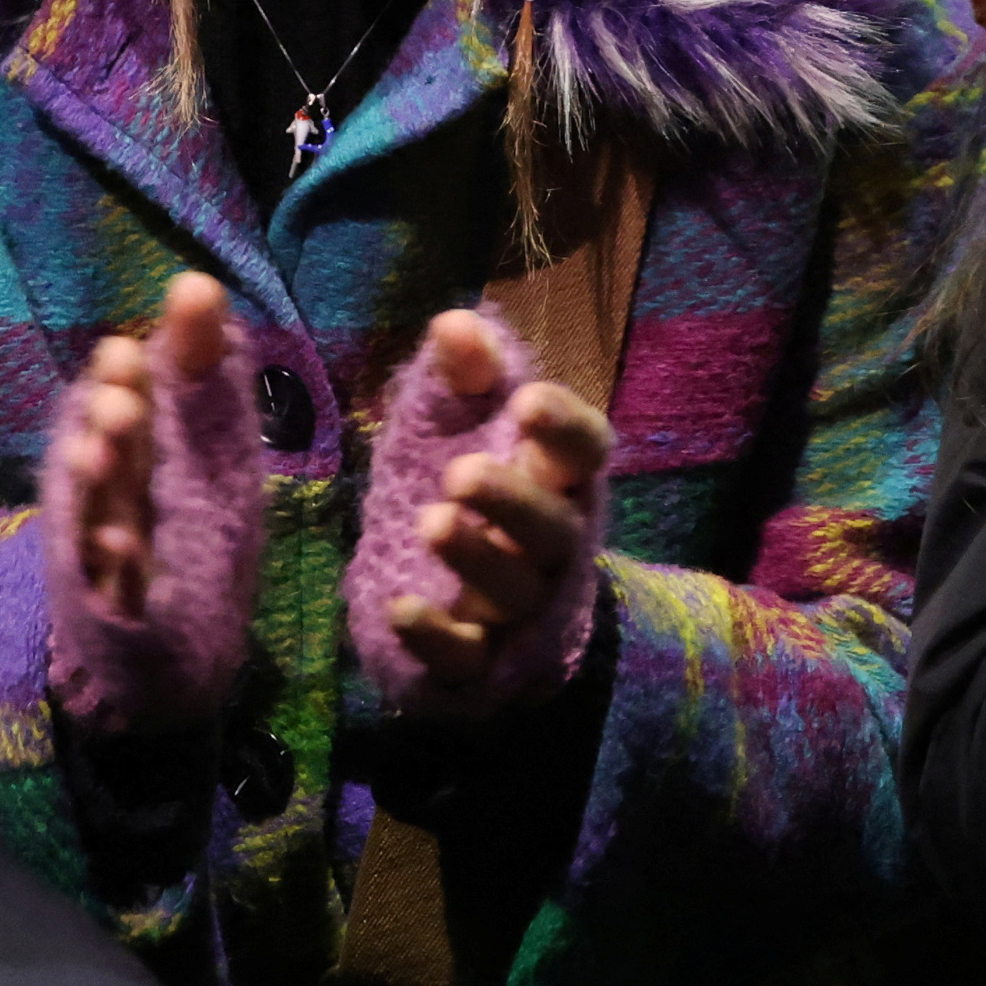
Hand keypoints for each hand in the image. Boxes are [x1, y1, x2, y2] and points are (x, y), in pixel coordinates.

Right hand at [40, 272, 267, 735]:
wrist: (162, 661)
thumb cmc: (187, 540)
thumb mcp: (211, 455)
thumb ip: (203, 374)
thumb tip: (198, 282)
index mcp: (150, 447)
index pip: (138, 397)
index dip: (131, 371)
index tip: (128, 345)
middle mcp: (118, 488)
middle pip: (110, 442)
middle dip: (111, 410)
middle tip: (118, 381)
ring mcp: (104, 546)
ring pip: (98, 504)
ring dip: (101, 475)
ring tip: (101, 447)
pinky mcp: (106, 605)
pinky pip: (110, 585)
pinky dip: (114, 567)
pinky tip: (120, 549)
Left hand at [349, 307, 613, 716]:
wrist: (493, 613)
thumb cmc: (479, 495)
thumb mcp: (464, 427)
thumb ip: (467, 379)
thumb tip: (455, 323)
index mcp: (561, 483)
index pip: (586, 453)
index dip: (566, 428)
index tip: (529, 400)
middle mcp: (553, 550)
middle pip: (553, 530)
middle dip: (513, 501)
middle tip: (460, 474)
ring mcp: (521, 612)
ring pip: (514, 591)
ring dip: (477, 560)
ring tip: (433, 522)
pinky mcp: (481, 662)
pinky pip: (467, 657)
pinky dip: (437, 638)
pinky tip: (399, 609)